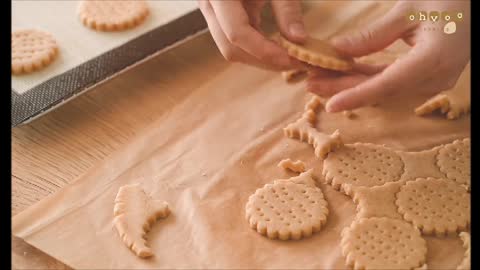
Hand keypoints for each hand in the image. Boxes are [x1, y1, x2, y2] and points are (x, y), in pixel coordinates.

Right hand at [198, 0, 306, 69]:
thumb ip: (287, 8)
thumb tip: (299, 40)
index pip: (237, 35)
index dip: (265, 52)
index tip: (293, 60)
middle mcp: (208, 5)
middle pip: (231, 49)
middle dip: (264, 61)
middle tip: (297, 63)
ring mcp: (211, 11)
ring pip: (231, 48)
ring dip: (261, 57)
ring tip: (291, 57)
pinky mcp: (220, 15)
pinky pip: (235, 39)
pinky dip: (257, 47)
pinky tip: (280, 48)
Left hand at [306, 0, 470, 111]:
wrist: (473, 5)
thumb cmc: (447, 0)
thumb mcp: (408, 11)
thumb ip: (373, 36)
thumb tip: (338, 50)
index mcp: (434, 59)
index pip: (387, 84)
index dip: (356, 96)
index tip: (330, 104)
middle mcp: (435, 76)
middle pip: (380, 89)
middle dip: (344, 88)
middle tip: (312, 84)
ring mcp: (433, 79)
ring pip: (383, 87)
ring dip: (351, 84)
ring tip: (320, 80)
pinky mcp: (427, 76)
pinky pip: (392, 81)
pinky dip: (367, 78)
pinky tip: (344, 75)